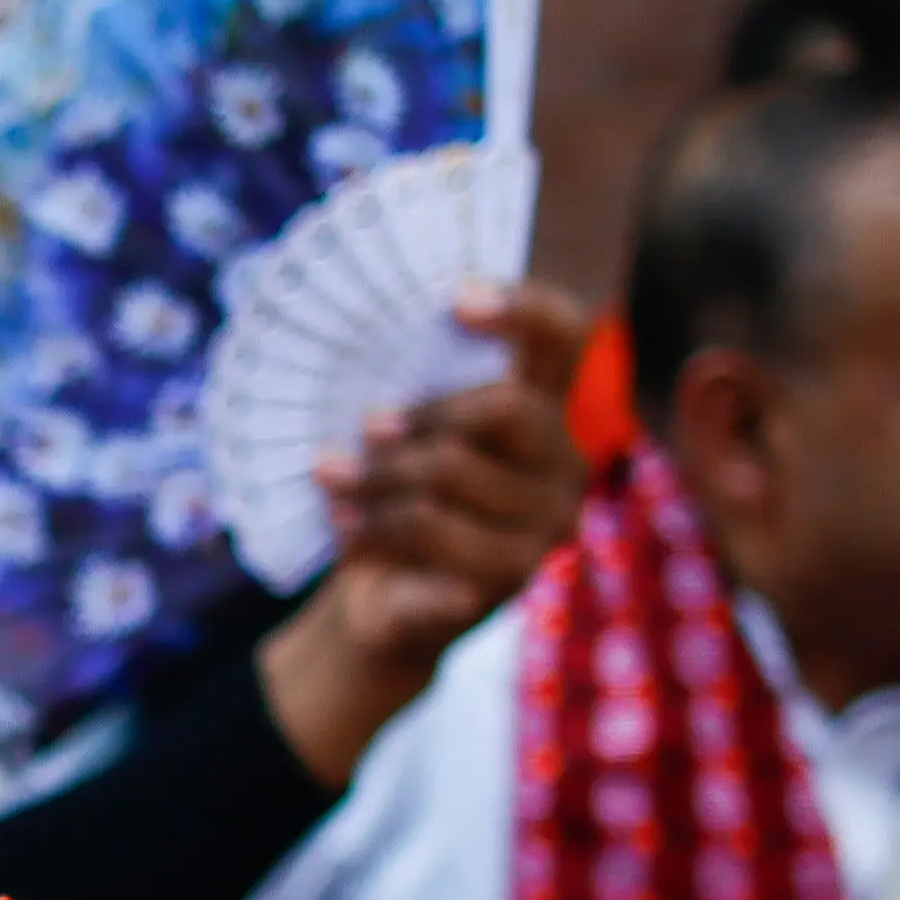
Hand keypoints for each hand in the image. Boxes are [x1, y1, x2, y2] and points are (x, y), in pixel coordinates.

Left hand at [310, 280, 592, 669]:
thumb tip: (392, 364)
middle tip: (365, 427)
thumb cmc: (397, 496)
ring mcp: (547, 529)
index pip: (566, 340)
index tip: (455, 300)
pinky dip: (370, 525)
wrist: (380, 599)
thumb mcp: (404, 436)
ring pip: (448, 474)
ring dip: (372, 474)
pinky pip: (427, 532)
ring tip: (332, 477)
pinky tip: (346, 524)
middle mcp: (567, 466)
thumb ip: (416, 389)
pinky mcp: (509, 580)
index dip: (525, 309)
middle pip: (501, 408)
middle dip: (417, 416)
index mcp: (551, 411)